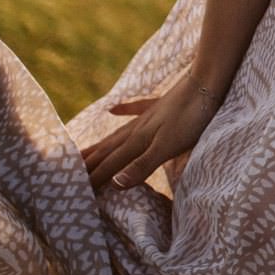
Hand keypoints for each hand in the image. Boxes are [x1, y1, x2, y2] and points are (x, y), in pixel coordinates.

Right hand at [80, 74, 223, 191]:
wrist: (209, 82)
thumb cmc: (192, 118)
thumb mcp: (168, 147)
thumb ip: (141, 165)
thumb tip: (113, 183)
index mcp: (137, 141)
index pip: (110, 164)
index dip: (93, 178)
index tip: (72, 193)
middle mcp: (138, 128)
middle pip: (108, 148)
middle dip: (89, 164)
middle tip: (65, 174)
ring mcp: (150, 115)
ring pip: (118, 133)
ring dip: (100, 144)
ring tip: (81, 150)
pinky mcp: (163, 106)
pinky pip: (137, 109)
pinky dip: (124, 110)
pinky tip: (113, 109)